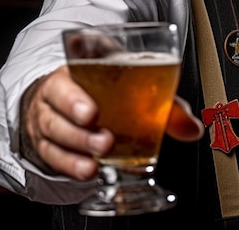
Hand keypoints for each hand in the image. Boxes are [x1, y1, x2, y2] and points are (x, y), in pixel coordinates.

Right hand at [20, 66, 203, 180]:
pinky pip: (52, 155)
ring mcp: (48, 117)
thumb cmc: (104, 82)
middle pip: (59, 106)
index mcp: (76, 67)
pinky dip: (70, 165)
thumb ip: (161, 101)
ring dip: (76, 149)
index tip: (92, 111)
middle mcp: (57, 90)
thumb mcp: (129, 79)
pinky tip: (88, 170)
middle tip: (104, 140)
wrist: (70, 91)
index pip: (70, 73)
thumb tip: (192, 127)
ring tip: (97, 160)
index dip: (77, 94)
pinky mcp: (47, 142)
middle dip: (80, 127)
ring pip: (54, 132)